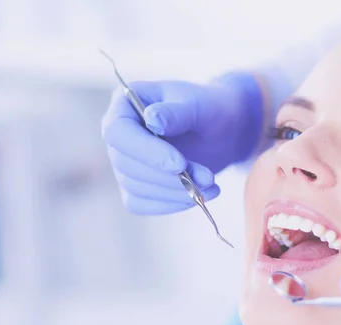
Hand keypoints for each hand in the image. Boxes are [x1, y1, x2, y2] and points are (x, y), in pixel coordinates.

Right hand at [101, 73, 264, 213]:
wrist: (222, 129)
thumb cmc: (209, 109)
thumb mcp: (199, 105)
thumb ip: (176, 112)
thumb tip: (152, 119)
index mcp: (125, 105)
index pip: (118, 132)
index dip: (146, 152)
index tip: (179, 164)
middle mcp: (118, 135)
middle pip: (126, 164)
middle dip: (168, 177)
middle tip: (207, 178)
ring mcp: (124, 162)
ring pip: (136, 188)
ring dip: (175, 192)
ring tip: (211, 185)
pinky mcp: (136, 185)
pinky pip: (142, 204)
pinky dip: (171, 204)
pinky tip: (199, 197)